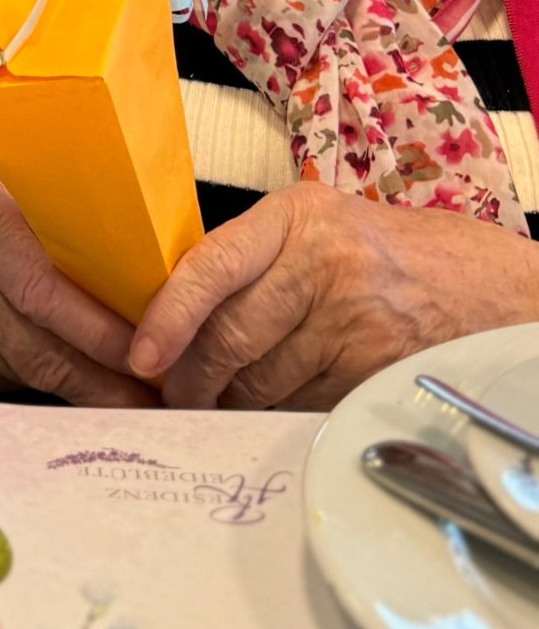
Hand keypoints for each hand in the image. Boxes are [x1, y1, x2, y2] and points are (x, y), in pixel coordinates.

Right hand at [0, 159, 158, 407]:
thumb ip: (56, 213)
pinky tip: (100, 398)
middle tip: (171, 396)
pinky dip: (61, 391)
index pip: (44, 290)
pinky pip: (17, 382)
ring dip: (96, 395)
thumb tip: (135, 234)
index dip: (98, 328)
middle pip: (45, 349)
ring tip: (152, 406)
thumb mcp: (0, 184)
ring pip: (35, 376)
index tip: (152, 348)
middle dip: (112, 379)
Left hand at [129, 183, 538, 408]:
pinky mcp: (375, 370)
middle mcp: (324, 262)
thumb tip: (171, 313)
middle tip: (175, 393)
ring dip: (234, 400)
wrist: (485, 286)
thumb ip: (252, 259)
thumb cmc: (383, 255)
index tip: (142, 354)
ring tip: (225, 397)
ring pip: (262, 380)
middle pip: (232, 337)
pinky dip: (278, 411)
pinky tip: (279, 401)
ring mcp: (354, 320)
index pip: (212, 265)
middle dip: (193, 376)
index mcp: (295, 217)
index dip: (170, 315)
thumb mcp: (317, 228)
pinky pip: (301, 403)